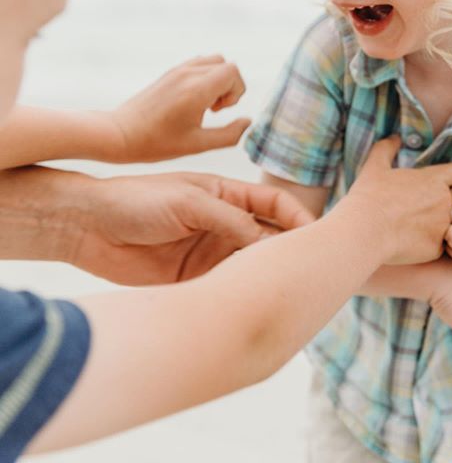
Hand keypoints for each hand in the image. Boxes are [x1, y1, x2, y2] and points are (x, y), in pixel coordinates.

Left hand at [68, 171, 314, 284]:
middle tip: (313, 270)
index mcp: (228, 195)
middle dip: (291, 250)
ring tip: (288, 289)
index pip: (274, 204)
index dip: (298, 216)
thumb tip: (270, 241)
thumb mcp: (190, 201)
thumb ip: (231, 220)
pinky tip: (254, 302)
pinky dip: (243, 293)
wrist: (89, 227)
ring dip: (269, 275)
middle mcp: (226, 224)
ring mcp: (212, 252)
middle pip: (270, 237)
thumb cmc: (138, 200)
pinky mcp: (197, 279)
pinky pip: (228, 286)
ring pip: (253, 264)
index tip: (316, 234)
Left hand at [108, 55, 250, 162]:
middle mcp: (188, 74)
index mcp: (196, 90)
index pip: (233, 72)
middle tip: (213, 109)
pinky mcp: (169, 73)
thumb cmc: (157, 143)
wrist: (120, 134)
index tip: (220, 111)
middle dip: (229, 86)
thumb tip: (248, 123)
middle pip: (226, 64)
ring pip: (213, 61)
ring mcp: (177, 71)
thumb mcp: (198, 145)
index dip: (237, 91)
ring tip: (205, 104)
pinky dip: (204, 78)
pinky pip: (198, 64)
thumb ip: (229, 135)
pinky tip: (193, 101)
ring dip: (217, 80)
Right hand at [335, 136, 451, 264]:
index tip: (449, 180)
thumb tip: (394, 137)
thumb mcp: (374, 167)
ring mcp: (443, 225)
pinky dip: (431, 244)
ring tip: (417, 227)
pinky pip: (442, 245)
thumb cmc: (368, 196)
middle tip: (426, 207)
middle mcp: (445, 200)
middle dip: (449, 202)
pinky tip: (411, 242)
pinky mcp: (437, 247)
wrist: (363, 231)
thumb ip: (387, 148)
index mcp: (434, 178)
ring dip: (440, 224)